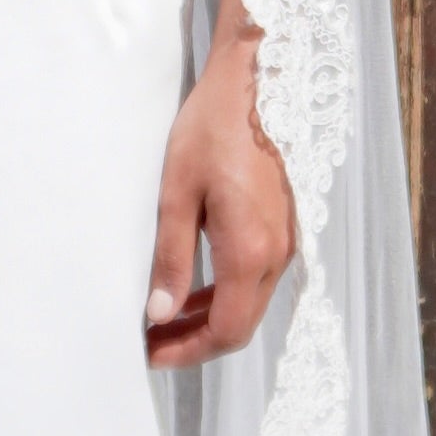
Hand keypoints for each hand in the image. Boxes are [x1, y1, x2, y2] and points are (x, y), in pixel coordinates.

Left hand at [145, 0, 294, 368]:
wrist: (254, 82)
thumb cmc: (211, 129)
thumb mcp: (176, 193)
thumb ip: (171, 258)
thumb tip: (160, 314)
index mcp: (249, 252)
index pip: (225, 330)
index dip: (187, 352)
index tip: (150, 353)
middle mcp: (276, 254)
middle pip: (241, 325)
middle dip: (196, 342)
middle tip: (152, 343)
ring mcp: (285, 240)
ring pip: (249, 303)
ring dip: (210, 318)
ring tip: (166, 318)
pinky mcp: (284, 226)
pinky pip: (256, 278)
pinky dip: (226, 293)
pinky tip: (195, 285)